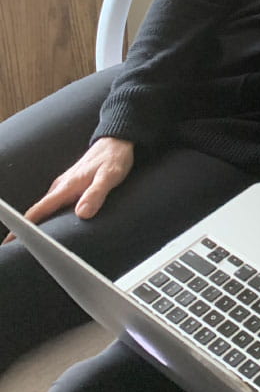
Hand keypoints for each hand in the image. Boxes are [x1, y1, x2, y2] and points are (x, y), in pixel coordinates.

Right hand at [2, 137, 133, 243]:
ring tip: (35, 244)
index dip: (22, 227)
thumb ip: (96, 193)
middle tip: (19, 251)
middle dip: (27, 230)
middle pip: (39, 212)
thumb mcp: (110, 176)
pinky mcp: (72, 186)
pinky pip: (57, 204)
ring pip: (48, 209)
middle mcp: (62, 186)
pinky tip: (56, 226)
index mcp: (67, 186)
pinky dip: (52, 216)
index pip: (38, 210)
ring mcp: (66, 186)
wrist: (117, 141)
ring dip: (40, 224)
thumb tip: (82, 213)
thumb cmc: (114, 157)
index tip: (9, 242)